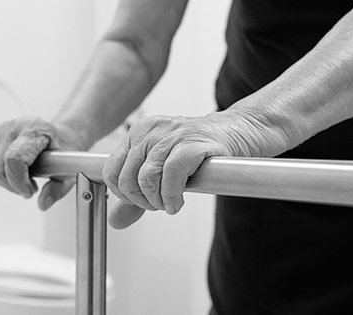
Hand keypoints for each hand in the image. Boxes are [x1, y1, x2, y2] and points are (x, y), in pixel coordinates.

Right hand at [0, 116, 85, 209]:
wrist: (58, 134)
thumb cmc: (62, 148)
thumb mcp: (66, 170)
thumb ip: (56, 190)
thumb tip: (43, 204)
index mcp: (33, 132)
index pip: (14, 159)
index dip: (18, 181)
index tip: (30, 190)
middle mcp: (14, 128)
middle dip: (13, 185)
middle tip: (29, 187)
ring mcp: (1, 130)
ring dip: (4, 181)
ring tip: (22, 179)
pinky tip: (13, 172)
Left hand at [103, 110, 291, 228]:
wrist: (240, 131)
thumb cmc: (200, 152)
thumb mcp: (161, 172)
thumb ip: (136, 197)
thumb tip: (114, 221)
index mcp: (138, 133)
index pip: (111, 171)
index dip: (124, 195)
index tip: (142, 202)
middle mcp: (150, 130)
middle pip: (126, 178)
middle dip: (142, 201)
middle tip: (160, 205)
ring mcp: (171, 134)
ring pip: (147, 178)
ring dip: (158, 201)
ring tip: (170, 203)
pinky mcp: (192, 142)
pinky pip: (171, 174)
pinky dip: (172, 195)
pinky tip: (178, 202)